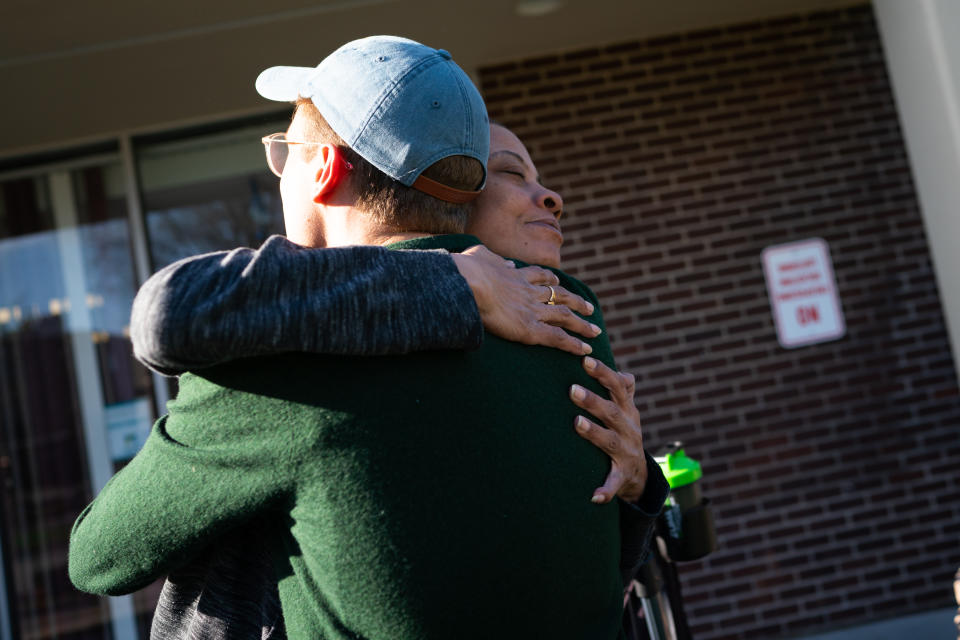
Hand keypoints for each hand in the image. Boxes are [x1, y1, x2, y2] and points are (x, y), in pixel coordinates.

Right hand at [451, 245, 600, 355]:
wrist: (470, 282)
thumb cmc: (467, 270)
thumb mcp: (479, 255)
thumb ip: (489, 257)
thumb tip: (501, 261)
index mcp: (517, 276)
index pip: (540, 277)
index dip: (551, 280)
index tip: (559, 283)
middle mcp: (530, 292)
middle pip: (559, 295)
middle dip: (576, 301)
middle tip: (589, 307)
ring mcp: (532, 310)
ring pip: (564, 316)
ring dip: (581, 324)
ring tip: (594, 330)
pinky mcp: (531, 329)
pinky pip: (558, 337)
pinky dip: (573, 343)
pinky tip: (585, 349)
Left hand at [569, 356, 647, 503]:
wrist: (639, 474)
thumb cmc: (624, 433)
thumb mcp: (628, 411)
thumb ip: (624, 391)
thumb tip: (624, 372)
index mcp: (627, 411)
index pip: (617, 387)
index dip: (603, 374)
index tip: (585, 361)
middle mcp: (628, 429)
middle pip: (611, 412)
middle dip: (593, 400)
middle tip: (572, 389)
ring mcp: (626, 452)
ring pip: (610, 442)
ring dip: (594, 433)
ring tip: (577, 424)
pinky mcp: (622, 475)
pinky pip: (614, 483)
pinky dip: (605, 490)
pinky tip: (594, 496)